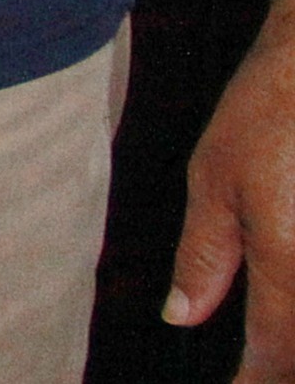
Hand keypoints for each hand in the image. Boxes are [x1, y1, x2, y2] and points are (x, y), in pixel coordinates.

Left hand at [173, 18, 294, 370]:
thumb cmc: (272, 107)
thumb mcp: (215, 178)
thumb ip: (204, 256)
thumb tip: (181, 315)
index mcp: (291, 265)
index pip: (276, 359)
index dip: (254, 383)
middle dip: (283, 366)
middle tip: (256, 368)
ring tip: (276, 346)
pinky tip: (294, 299)